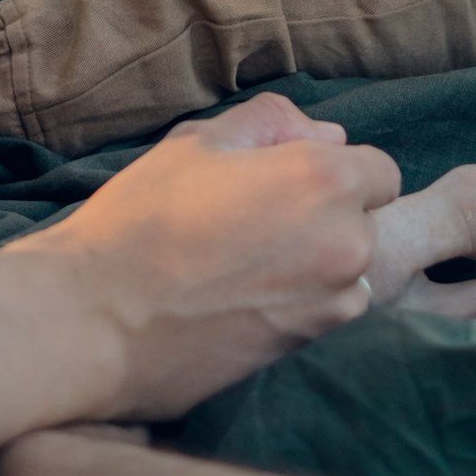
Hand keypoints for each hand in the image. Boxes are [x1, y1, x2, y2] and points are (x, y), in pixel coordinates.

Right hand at [22, 92, 396, 421]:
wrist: (94, 320)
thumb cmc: (140, 221)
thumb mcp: (198, 144)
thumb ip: (272, 124)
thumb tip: (328, 135)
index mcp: (322, 179)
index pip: (380, 170)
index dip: (338, 170)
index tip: (291, 181)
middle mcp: (343, 242)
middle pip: (370, 220)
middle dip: (332, 216)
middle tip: (261, 221)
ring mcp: (329, 304)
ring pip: (353, 271)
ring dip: (324, 265)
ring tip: (252, 264)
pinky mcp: (307, 351)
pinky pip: (330, 315)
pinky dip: (306, 306)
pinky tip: (249, 299)